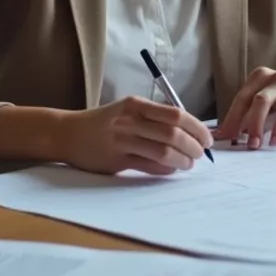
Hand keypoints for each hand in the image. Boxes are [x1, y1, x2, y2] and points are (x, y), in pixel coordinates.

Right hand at [58, 96, 213, 175]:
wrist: (68, 133)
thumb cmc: (104, 122)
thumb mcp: (128, 110)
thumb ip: (154, 118)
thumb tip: (189, 132)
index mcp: (137, 105)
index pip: (176, 114)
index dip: (197, 128)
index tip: (208, 139)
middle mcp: (130, 120)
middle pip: (173, 134)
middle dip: (193, 146)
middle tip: (201, 154)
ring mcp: (122, 140)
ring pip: (163, 152)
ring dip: (182, 161)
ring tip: (189, 164)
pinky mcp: (116, 159)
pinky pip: (148, 166)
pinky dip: (165, 170)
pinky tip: (171, 170)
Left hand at [215, 67, 275, 149]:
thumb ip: (260, 111)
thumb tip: (235, 133)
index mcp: (262, 77)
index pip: (239, 98)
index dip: (228, 119)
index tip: (219, 139)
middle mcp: (274, 77)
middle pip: (247, 98)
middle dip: (236, 122)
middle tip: (232, 144)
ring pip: (263, 101)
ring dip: (254, 125)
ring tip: (252, 145)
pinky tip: (275, 140)